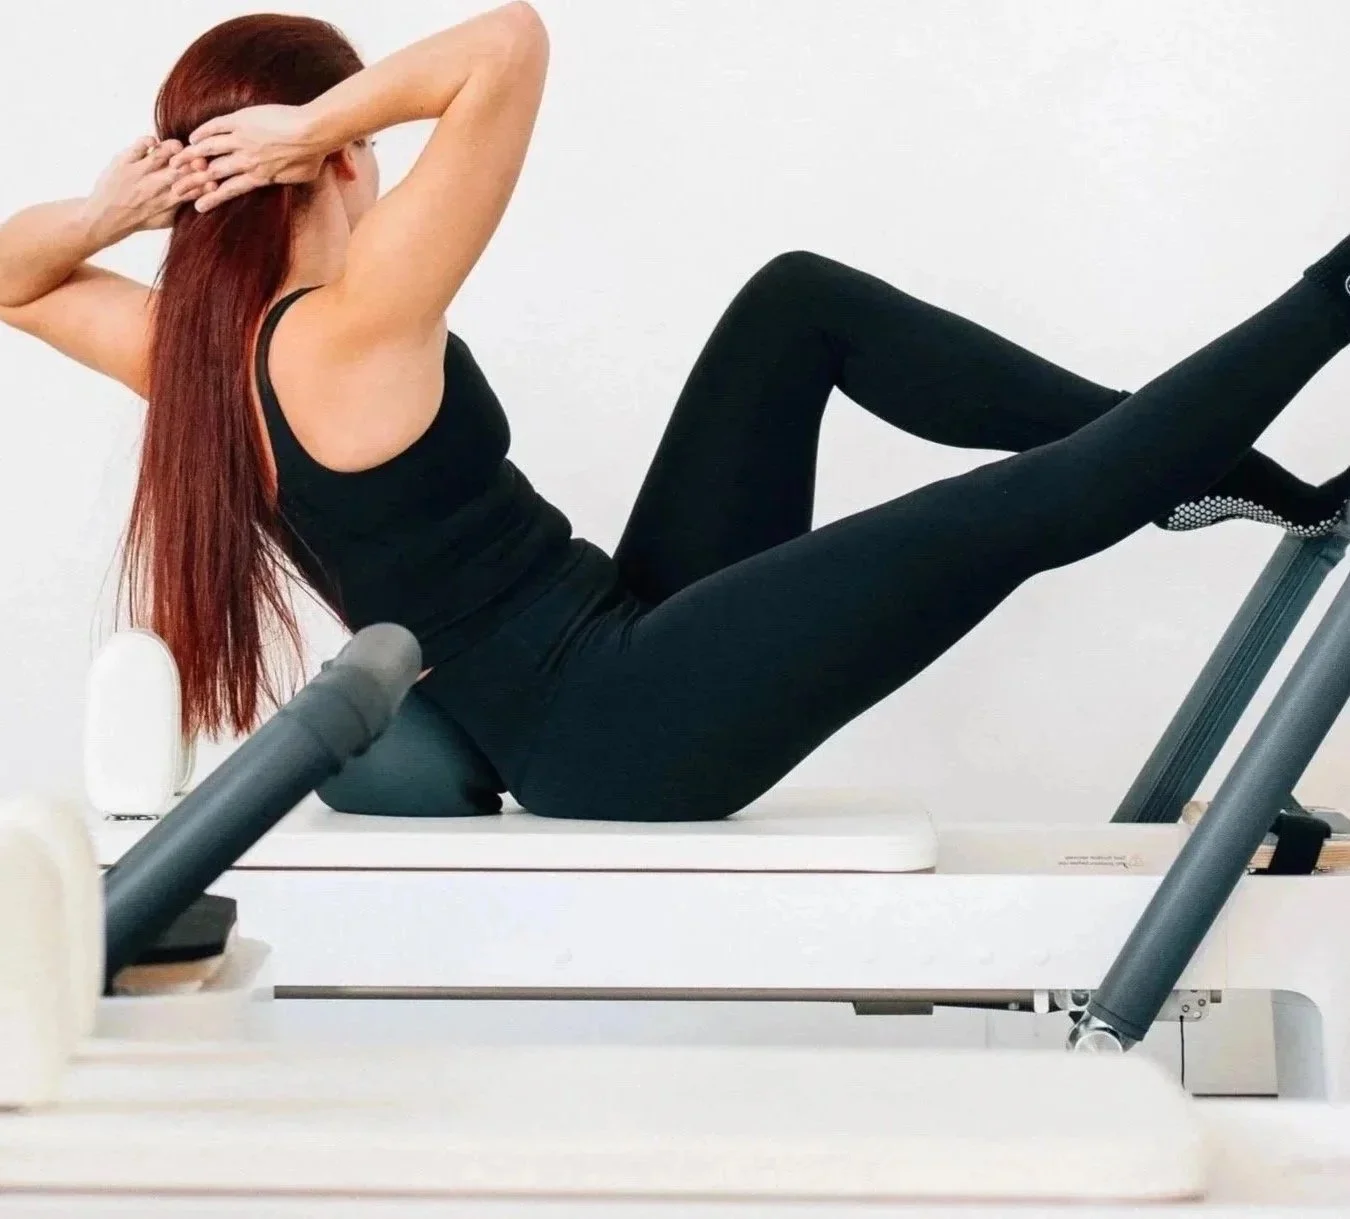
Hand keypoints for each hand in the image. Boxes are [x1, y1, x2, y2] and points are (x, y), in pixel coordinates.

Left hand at [81, 136, 204, 241]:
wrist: (104, 218)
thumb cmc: (138, 219)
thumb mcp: (165, 220)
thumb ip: (183, 207)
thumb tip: (204, 196)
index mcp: (168, 202)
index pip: (193, 188)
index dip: (205, 180)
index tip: (211, 175)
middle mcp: (154, 188)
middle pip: (181, 170)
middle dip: (194, 162)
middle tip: (198, 158)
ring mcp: (138, 173)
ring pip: (161, 154)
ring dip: (174, 148)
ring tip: (178, 147)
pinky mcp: (123, 162)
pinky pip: (139, 146)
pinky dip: (149, 141)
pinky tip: (153, 143)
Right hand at [169, 105, 327, 212]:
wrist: (313, 132)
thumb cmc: (313, 156)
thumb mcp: (301, 176)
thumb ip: (286, 179)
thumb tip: (285, 181)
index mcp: (259, 177)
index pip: (229, 191)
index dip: (211, 198)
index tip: (197, 206)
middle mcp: (246, 162)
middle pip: (213, 173)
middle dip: (193, 181)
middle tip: (176, 187)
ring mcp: (241, 141)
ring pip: (209, 150)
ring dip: (191, 156)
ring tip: (176, 161)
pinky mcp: (240, 122)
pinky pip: (215, 128)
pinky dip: (202, 133)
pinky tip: (192, 137)